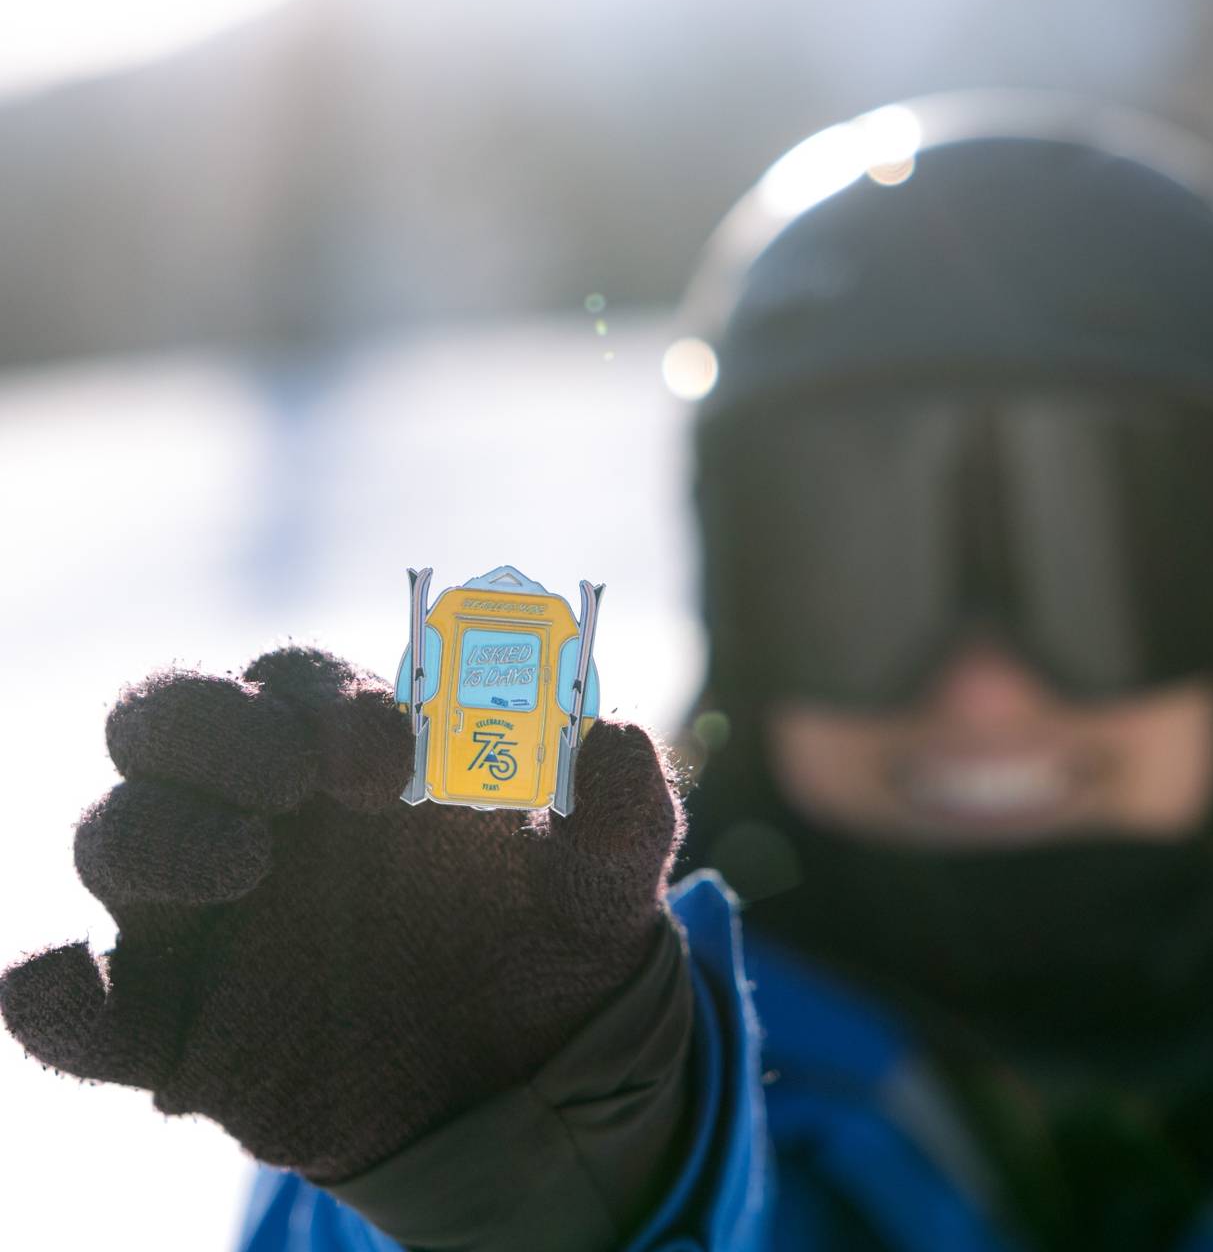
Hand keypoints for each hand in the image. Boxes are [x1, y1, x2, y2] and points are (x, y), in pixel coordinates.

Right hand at [0, 648, 681, 1182]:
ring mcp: (204, 914)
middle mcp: (259, 808)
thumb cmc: (548, 928)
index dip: (332, 701)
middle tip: (292, 776)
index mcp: (351, 747)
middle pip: (168, 717)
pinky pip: (74, 1002)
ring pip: (116, 834)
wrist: (522, 1066)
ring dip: (156, 834)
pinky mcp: (173, 1026)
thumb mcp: (607, 875)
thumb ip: (621, 807)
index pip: (298, 681)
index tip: (398, 763)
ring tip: (245, 865)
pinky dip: (48, 992)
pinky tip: (69, 990)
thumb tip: (614, 735)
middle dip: (213, 725)